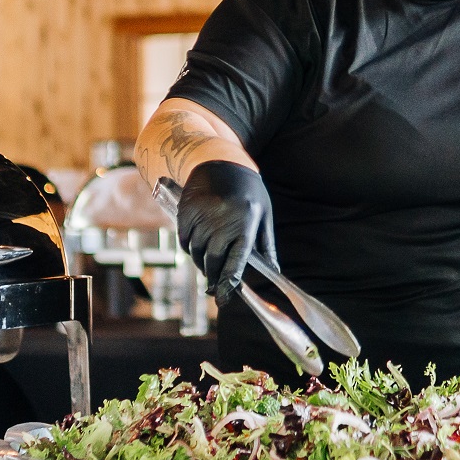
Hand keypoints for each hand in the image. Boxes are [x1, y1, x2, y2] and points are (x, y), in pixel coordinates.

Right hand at [176, 161, 278, 304]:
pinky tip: (198, 247)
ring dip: (202, 264)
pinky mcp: (186, 212)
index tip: (224, 297)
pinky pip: (185, 241)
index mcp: (245, 224)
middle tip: (214, 288)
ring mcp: (202, 217)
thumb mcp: (263, 214)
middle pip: (212, 261)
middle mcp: (222, 222)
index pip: (235, 262)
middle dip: (213, 278)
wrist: (221, 161)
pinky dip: (190, 249)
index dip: (228, 282)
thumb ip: (266, 245)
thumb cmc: (248, 191)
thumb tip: (274, 272)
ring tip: (208, 264)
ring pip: (197, 253)